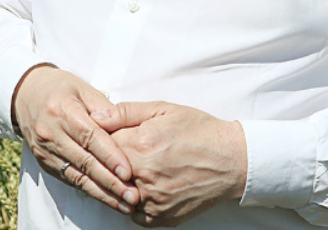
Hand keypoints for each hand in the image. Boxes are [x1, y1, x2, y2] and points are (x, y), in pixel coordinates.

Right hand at [12, 66, 138, 214]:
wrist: (25, 95)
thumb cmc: (61, 89)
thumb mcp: (83, 89)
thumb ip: (105, 108)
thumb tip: (127, 129)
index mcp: (63, 110)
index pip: (90, 137)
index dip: (109, 156)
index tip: (127, 172)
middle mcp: (51, 133)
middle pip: (85, 161)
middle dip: (111, 182)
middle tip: (133, 196)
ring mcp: (45, 150)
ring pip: (77, 176)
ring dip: (103, 193)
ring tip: (125, 204)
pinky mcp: (44, 162)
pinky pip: (69, 179)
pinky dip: (89, 190)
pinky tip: (107, 198)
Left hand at [92, 102, 245, 226]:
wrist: (231, 159)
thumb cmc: (198, 131)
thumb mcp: (162, 109)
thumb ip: (125, 112)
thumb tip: (95, 117)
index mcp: (138, 146)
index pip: (100, 146)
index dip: (102, 141)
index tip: (111, 139)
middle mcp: (142, 176)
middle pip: (107, 173)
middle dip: (111, 164)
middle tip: (126, 155)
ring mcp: (152, 200)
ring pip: (119, 196)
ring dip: (122, 185)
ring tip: (139, 171)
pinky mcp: (162, 216)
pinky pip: (135, 216)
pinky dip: (137, 204)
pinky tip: (146, 189)